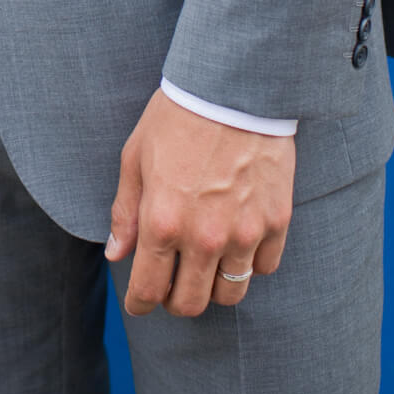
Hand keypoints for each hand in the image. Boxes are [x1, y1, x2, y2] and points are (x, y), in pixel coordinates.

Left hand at [105, 89, 294, 316]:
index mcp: (162, 222)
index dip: (140, 304)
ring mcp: (244, 232)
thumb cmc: (177, 117)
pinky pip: (264, 267)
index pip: (149, 290)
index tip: (139, 305)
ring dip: (214, 288)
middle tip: (171, 287)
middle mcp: (204, 237)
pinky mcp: (276, 222)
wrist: (232, 88)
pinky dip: (250, 263)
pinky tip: (238, 242)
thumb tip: (117, 254)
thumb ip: (126, 212)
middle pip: (191, 304)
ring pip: (230, 294)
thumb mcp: (136, 158)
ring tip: (205, 268)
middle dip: (175, 302)